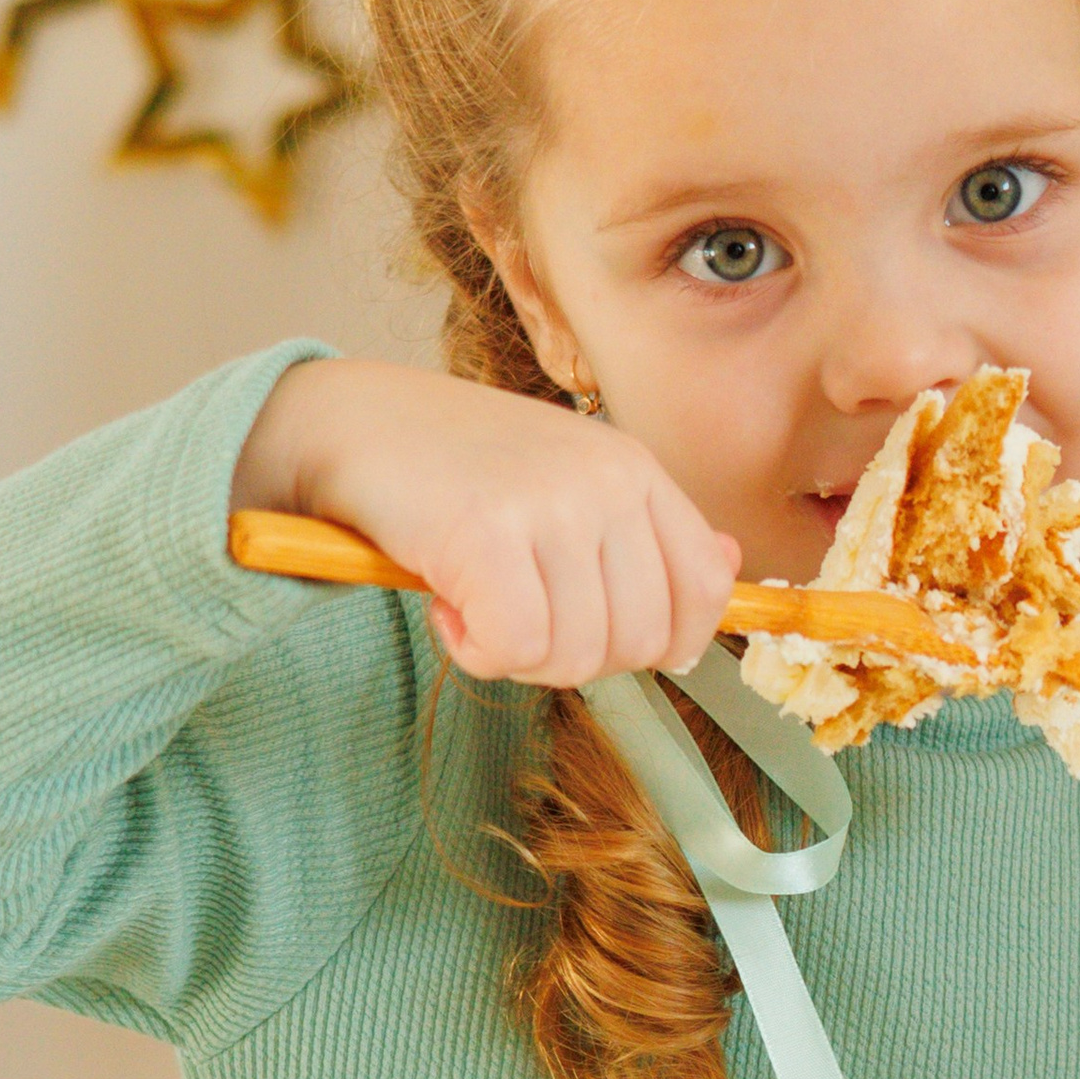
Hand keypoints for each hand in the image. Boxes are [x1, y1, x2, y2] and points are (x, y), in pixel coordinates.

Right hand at [230, 359, 738, 685]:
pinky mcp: (486, 534)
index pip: (707, 587)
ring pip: (579, 655)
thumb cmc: (456, 466)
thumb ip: (643, 530)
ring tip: (476, 603)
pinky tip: (448, 608)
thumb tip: (727, 568)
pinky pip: (516, 648)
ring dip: (519, 655)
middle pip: (642, 641)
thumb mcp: (567, 482)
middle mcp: (606, 481)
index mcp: (634, 468)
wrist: (352, 423)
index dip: (666, 640)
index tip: (603, 635)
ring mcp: (551, 504)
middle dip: (577, 656)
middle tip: (518, 618)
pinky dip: (477, 651)